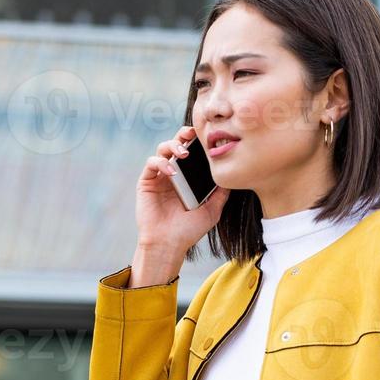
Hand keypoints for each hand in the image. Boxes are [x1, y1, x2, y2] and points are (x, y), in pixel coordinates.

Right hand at [134, 125, 230, 255]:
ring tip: (183, 153)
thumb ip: (221, 193)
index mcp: (188, 178)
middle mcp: (173, 174)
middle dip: (184, 134)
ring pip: (162, 148)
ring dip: (172, 145)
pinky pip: (151, 163)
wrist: (169, 245)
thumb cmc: (189, 231)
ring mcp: (159, 177)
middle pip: (177, 144)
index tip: (209, 136)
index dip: (198, 141)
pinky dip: (161, 162)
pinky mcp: (146, 182)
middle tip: (193, 133)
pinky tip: (171, 172)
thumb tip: (232, 176)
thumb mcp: (212, 210)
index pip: (193, 152)